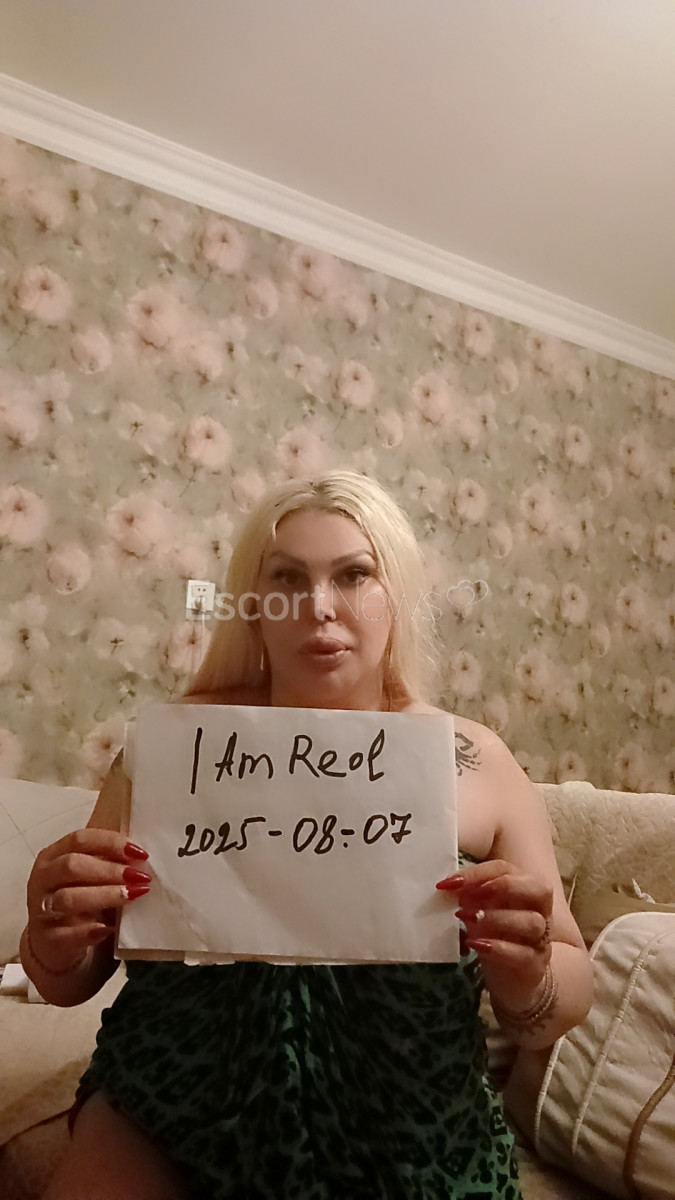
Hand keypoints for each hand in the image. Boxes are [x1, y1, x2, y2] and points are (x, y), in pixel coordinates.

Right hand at [26, 829, 150, 972]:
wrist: (52, 942)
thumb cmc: (77, 898)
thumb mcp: (87, 876)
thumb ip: (107, 862)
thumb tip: (142, 857)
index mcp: (54, 855)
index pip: (80, 839)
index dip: (111, 843)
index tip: (139, 853)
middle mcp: (43, 878)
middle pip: (72, 865)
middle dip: (110, 870)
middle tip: (140, 876)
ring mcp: (41, 909)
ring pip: (67, 898)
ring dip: (103, 895)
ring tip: (131, 896)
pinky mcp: (46, 939)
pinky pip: (64, 935)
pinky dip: (87, 932)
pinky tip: (107, 929)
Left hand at [437, 859, 552, 1001]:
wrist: (510, 980)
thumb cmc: (495, 936)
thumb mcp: (479, 912)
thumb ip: (467, 897)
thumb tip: (446, 886)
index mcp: (524, 888)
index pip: (506, 869)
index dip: (477, 873)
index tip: (449, 883)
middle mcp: (540, 910)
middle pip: (539, 887)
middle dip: (504, 886)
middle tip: (472, 895)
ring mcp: (542, 938)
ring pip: (532, 921)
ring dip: (497, 918)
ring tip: (468, 920)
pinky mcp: (535, 964)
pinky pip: (524, 954)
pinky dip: (498, 948)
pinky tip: (476, 945)